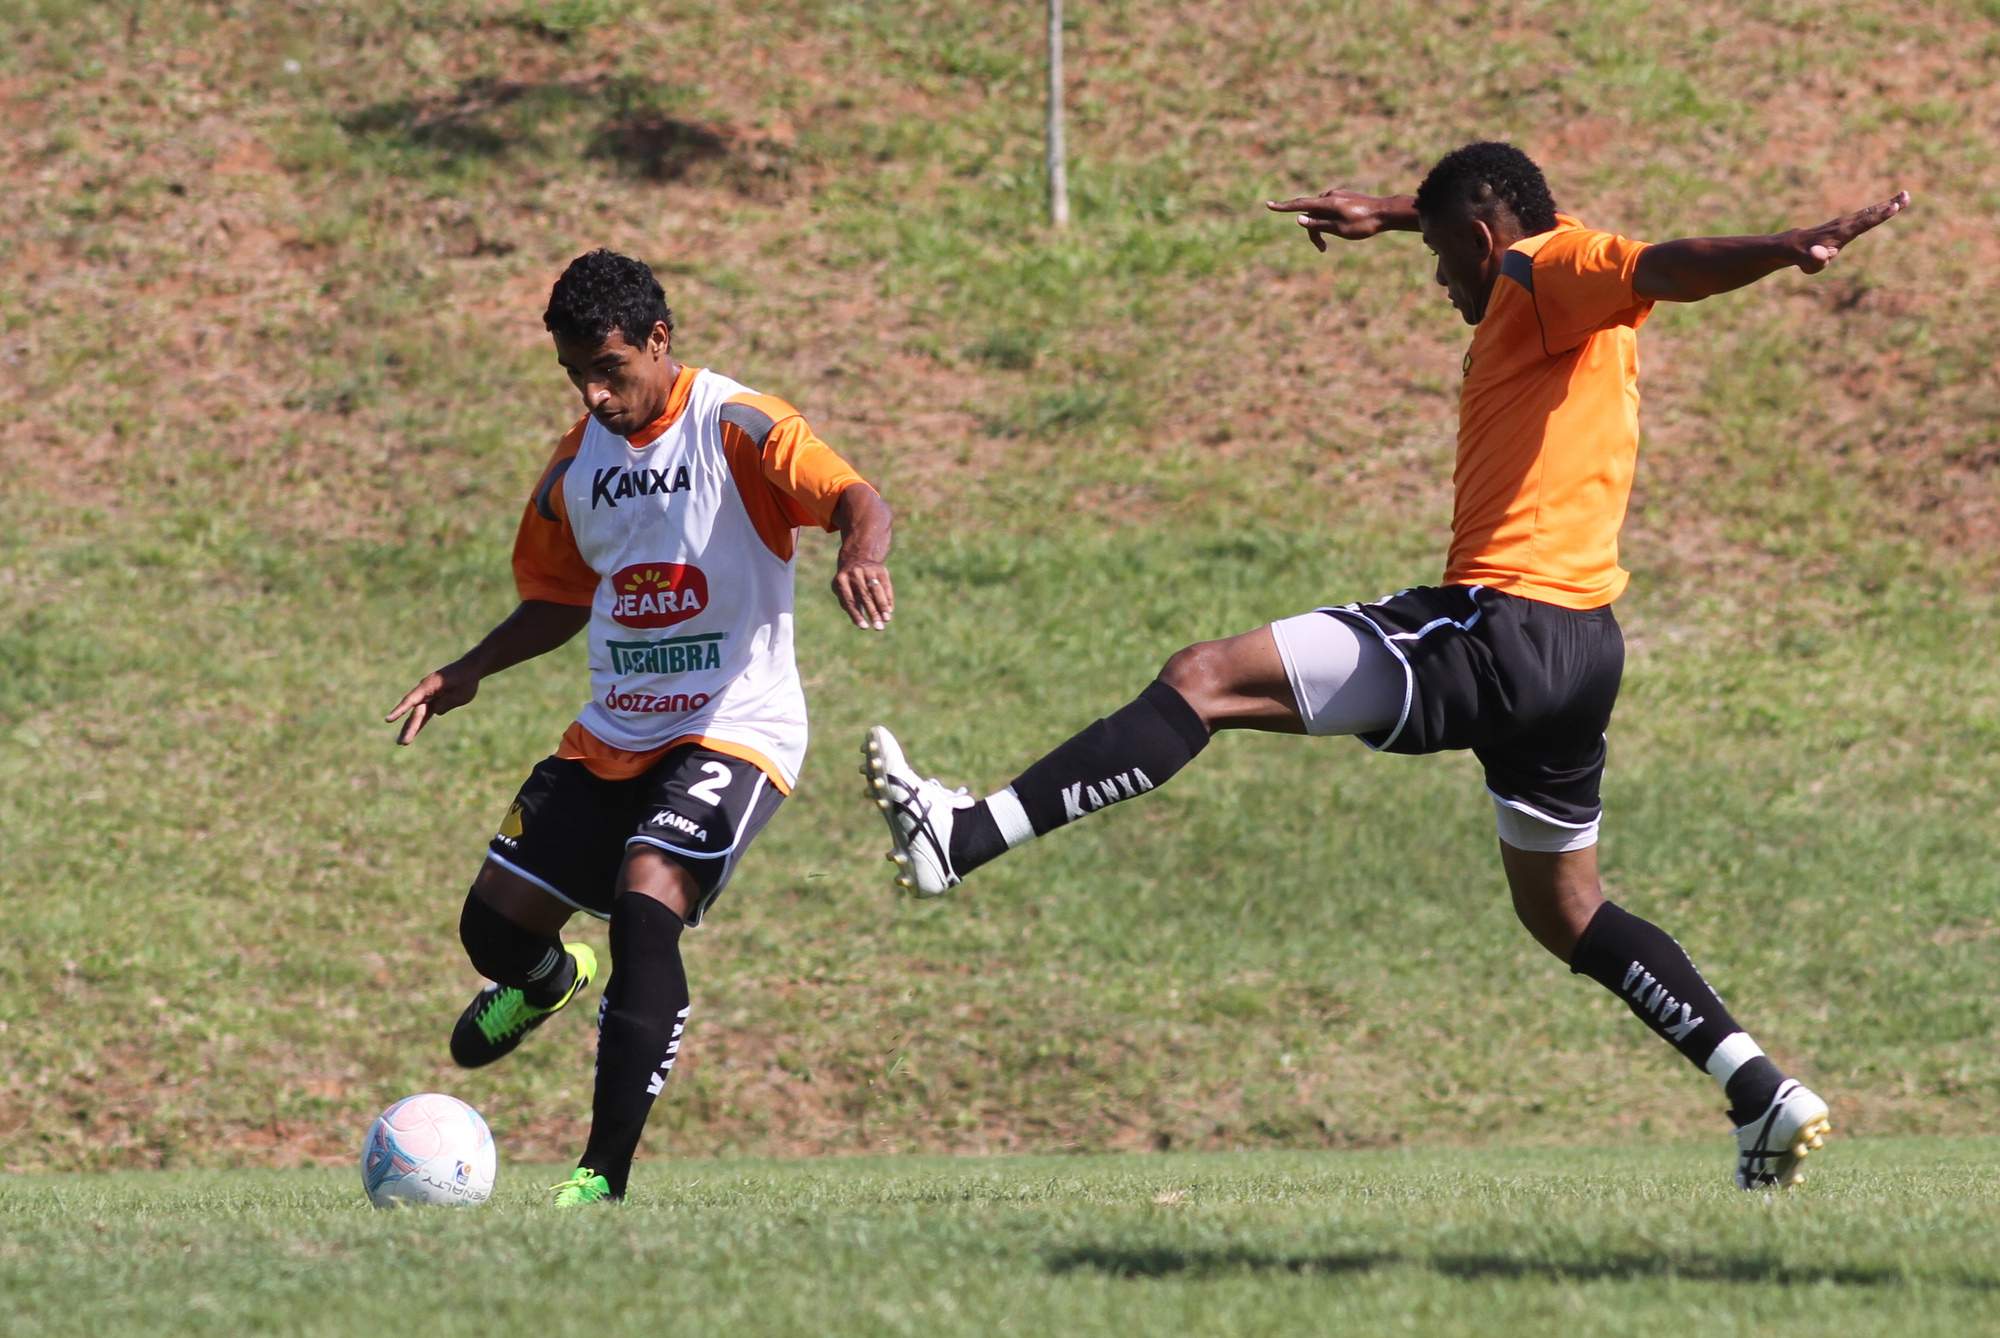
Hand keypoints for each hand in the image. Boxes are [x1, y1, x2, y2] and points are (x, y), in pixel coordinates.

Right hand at [385, 662, 479, 744]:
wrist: (469, 669)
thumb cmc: (465, 680)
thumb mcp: (459, 695)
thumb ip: (445, 704)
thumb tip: (435, 711)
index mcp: (429, 686)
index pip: (411, 700)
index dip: (399, 711)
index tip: (388, 720)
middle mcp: (425, 691)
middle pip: (415, 712)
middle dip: (409, 728)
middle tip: (401, 743)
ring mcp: (429, 696)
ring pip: (418, 715)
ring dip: (412, 728)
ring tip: (402, 743)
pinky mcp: (435, 700)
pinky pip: (425, 713)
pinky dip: (420, 722)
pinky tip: (412, 732)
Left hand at [832, 556, 892, 631]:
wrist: (857, 557)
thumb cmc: (847, 581)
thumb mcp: (842, 590)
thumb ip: (848, 604)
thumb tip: (859, 622)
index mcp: (841, 580)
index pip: (849, 601)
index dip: (857, 615)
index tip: (864, 627)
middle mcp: (854, 574)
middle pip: (865, 597)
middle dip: (873, 613)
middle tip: (879, 628)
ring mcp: (868, 570)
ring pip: (877, 591)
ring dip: (882, 607)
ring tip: (887, 619)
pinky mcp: (880, 570)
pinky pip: (886, 586)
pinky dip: (888, 599)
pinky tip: (889, 610)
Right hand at [1266, 188, 1399, 250]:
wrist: (1387, 212)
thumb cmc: (1365, 224)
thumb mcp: (1340, 229)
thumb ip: (1318, 224)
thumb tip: (1299, 219)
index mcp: (1328, 203)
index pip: (1300, 204)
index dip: (1283, 207)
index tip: (1269, 205)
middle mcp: (1331, 196)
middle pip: (1311, 212)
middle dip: (1313, 230)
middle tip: (1323, 249)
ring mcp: (1338, 195)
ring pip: (1321, 212)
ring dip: (1323, 227)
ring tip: (1339, 238)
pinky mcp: (1345, 198)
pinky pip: (1330, 209)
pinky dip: (1330, 220)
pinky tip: (1346, 227)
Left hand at [1790, 190, 1910, 273]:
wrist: (1792, 245)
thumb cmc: (1802, 257)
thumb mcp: (1808, 262)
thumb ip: (1815, 258)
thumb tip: (1819, 253)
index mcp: (1841, 233)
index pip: (1863, 224)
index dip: (1879, 217)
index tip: (1894, 207)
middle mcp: (1844, 224)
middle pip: (1870, 213)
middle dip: (1889, 205)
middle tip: (1906, 196)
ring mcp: (1845, 222)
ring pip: (1869, 211)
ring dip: (1888, 204)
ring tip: (1905, 196)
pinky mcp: (1846, 223)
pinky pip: (1865, 215)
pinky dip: (1879, 209)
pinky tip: (1890, 205)